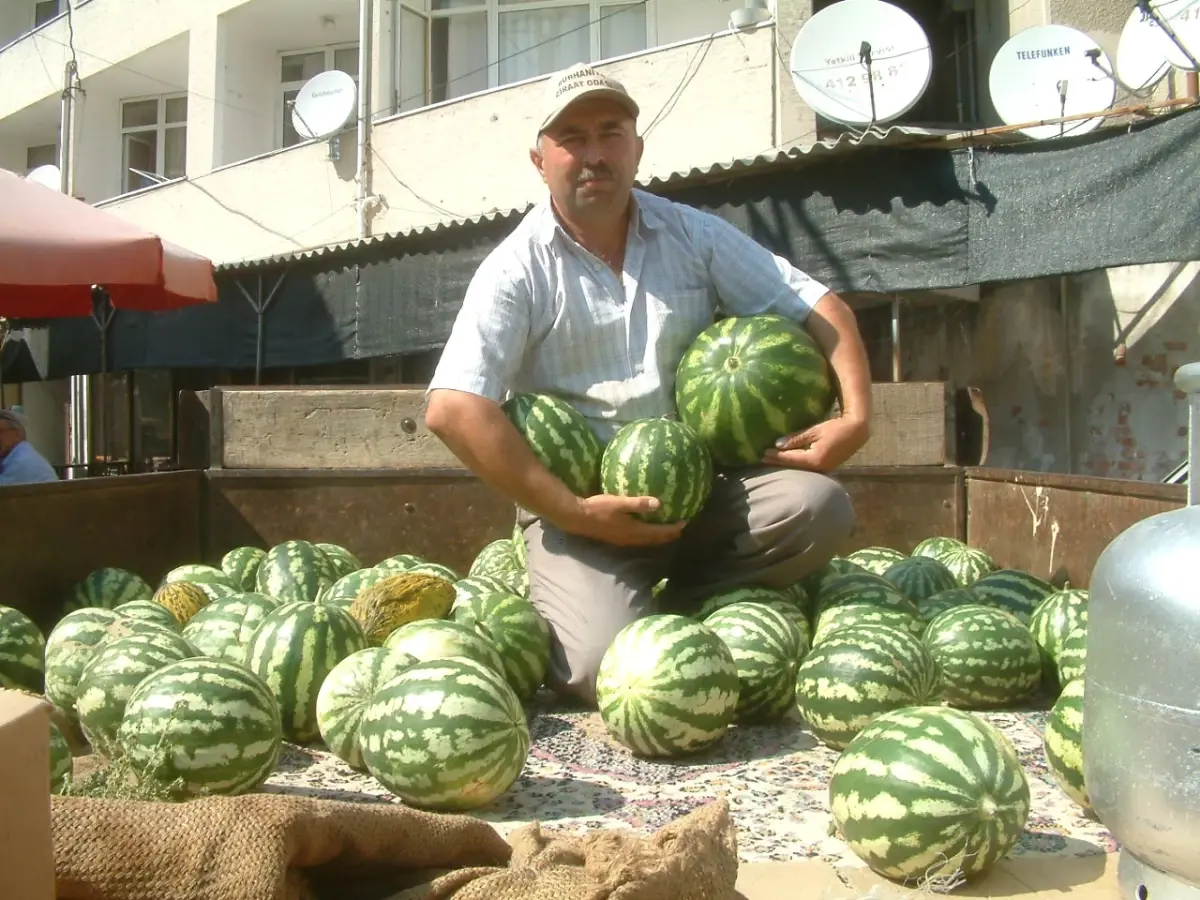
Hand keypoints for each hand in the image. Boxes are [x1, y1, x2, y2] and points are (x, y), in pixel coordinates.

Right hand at [560, 494, 687, 546]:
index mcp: (634, 531)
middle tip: (680, 528)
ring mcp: (623, 540)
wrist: (577, 518)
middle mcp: (631, 539)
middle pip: (654, 540)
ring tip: (666, 530)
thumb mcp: (619, 503)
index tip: (685, 523)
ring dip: (658, 536)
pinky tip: (646, 528)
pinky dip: (647, 535)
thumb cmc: (598, 508)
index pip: (658, 532)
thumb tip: (659, 503)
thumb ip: (638, 503)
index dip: (672, 529)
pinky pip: (638, 539)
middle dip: (668, 535)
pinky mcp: (617, 538)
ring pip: (646, 541)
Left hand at [762, 416, 868, 472]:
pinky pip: (807, 468)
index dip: (776, 456)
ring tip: (771, 461)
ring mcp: (823, 470)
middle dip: (778, 462)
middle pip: (793, 466)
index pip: (790, 459)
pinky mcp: (825, 468)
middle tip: (761, 459)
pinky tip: (787, 462)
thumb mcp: (814, 431)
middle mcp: (818, 468)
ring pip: (800, 468)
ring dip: (786, 464)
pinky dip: (796, 464)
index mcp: (815, 459)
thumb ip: (796, 438)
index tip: (763, 452)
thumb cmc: (836, 428)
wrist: (857, 432)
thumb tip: (777, 444)